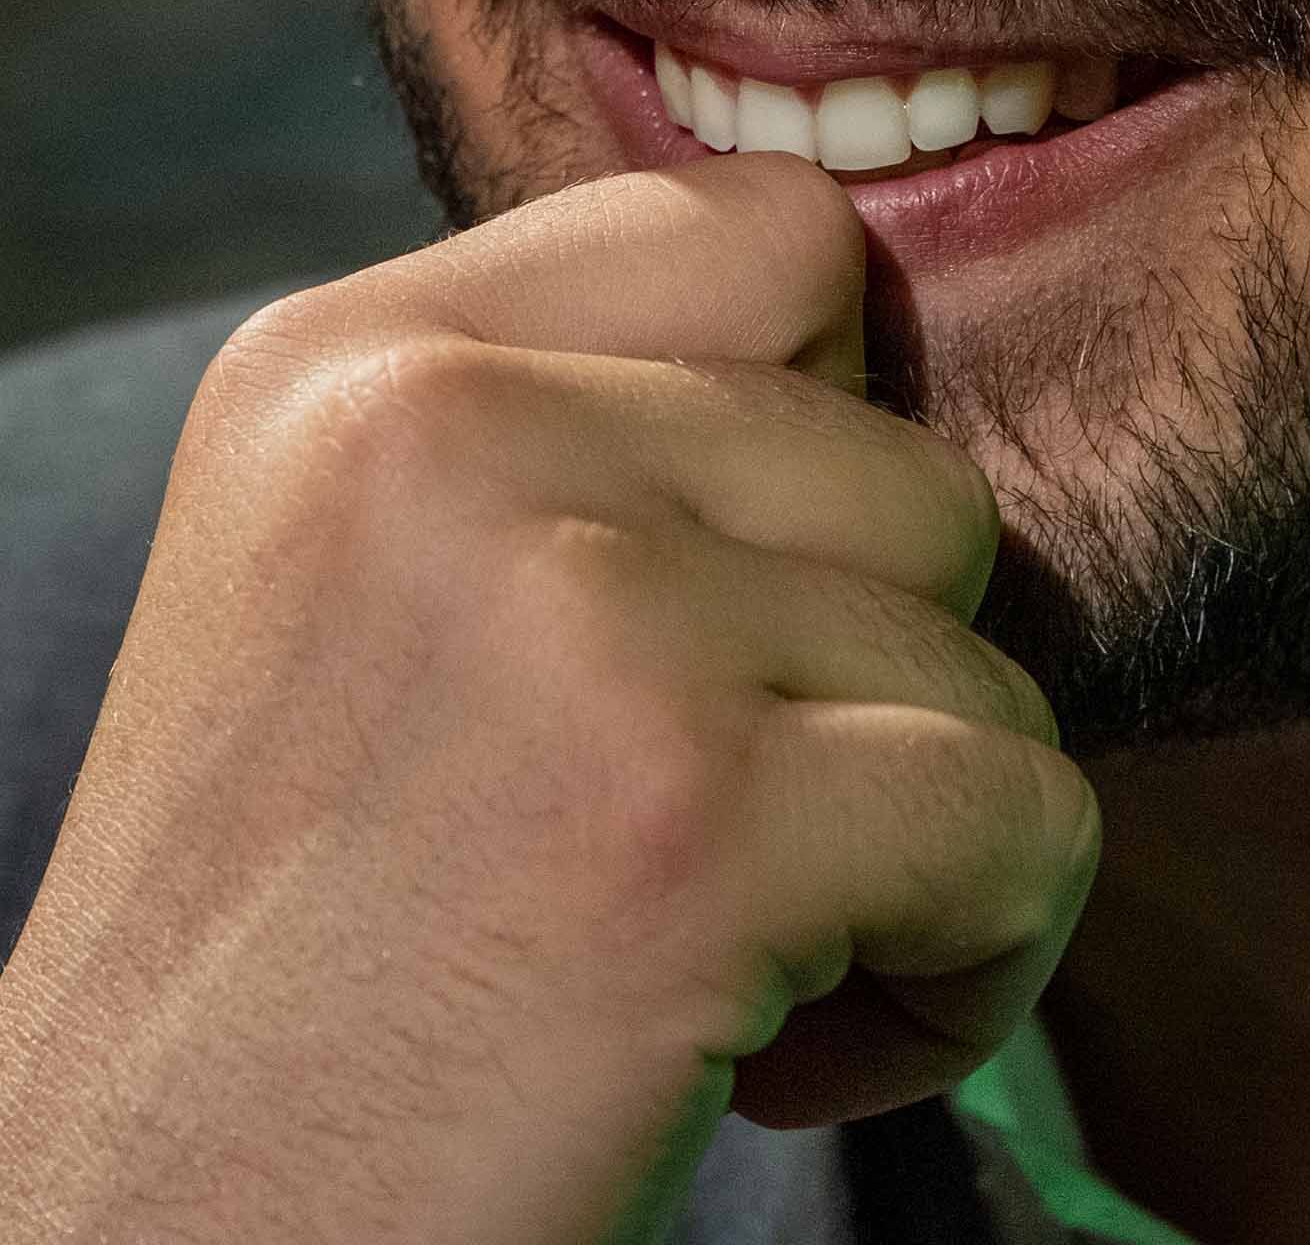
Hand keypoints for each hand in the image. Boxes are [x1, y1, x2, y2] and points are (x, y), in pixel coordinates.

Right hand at [0, 151, 1097, 1242]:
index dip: (821, 450)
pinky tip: (771, 1074)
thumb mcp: (336, 606)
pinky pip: (1028, 826)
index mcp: (339, 361)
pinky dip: (965, 988)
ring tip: (707, 978)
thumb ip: (551, 445)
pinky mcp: (693, 824)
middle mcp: (437, 426)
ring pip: (988, 657)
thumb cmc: (282, 999)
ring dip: (913, 858)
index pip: (771, 235)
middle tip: (690, 872)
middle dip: (870, 695)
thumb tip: (872, 356)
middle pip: (912, 468)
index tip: (710, 655)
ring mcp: (570, 609)